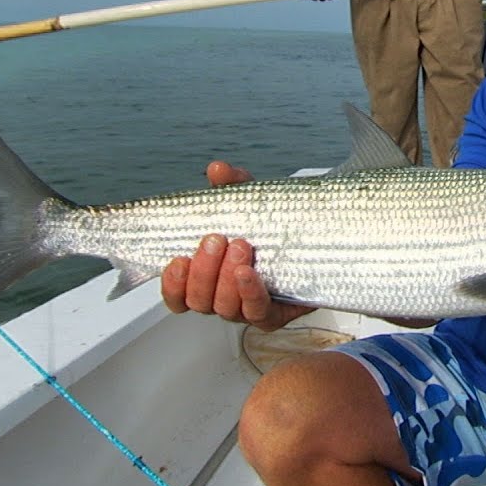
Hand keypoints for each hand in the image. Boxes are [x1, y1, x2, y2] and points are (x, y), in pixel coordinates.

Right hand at [160, 162, 315, 330]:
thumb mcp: (250, 203)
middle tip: (216, 240)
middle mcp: (222, 298)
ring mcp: (245, 309)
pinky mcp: (272, 316)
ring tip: (239, 247)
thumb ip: (232, 187)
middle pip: (200, 299)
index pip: (178, 294)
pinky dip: (250, 292)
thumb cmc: (270, 229)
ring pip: (224, 307)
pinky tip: (248, 273)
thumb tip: (217, 169)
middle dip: (204, 270)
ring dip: (226, 278)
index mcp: (207, 279)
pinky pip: (257, 312)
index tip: (178, 260)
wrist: (313, 246)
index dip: (172, 283)